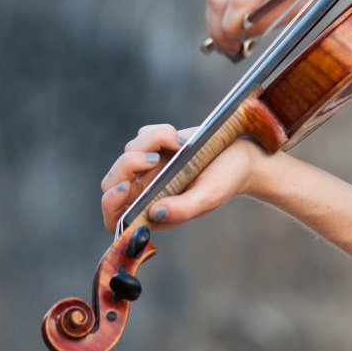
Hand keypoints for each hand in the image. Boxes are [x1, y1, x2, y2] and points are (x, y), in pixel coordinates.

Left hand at [99, 123, 272, 232]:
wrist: (241, 154)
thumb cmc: (226, 180)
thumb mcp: (208, 197)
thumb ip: (182, 209)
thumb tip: (154, 213)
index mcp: (154, 211)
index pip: (116, 218)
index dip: (111, 205)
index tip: (124, 188)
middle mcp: (147, 191)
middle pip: (113, 182)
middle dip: (126, 166)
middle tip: (152, 159)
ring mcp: (150, 168)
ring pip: (128, 152)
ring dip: (150, 143)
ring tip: (180, 144)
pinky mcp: (155, 145)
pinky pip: (141, 135)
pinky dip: (157, 132)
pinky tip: (180, 139)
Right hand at [203, 0, 349, 58]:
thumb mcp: (304, 3)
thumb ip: (272, 20)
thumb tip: (242, 35)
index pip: (238, 4)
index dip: (230, 30)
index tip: (235, 46)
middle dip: (216, 28)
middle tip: (226, 47)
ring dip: (215, 16)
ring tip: (226, 36)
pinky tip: (233, 13)